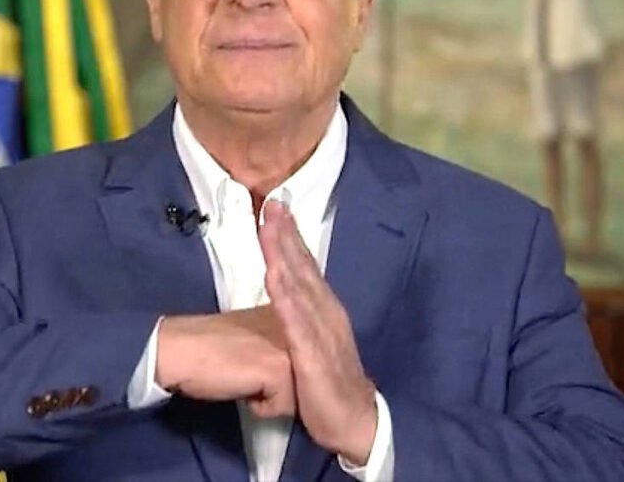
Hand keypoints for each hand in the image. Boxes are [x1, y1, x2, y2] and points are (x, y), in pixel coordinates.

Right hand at [156, 306, 295, 417]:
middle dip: (277, 387)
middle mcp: (298, 328)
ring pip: (296, 397)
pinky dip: (258, 407)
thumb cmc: (211, 348)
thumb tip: (292, 373)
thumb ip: (277, 345)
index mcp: (291, 316)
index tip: (250, 360)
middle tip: (246, 369)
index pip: (305, 363)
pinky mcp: (280, 370)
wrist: (180, 349)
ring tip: (243, 376)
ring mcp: (292, 348)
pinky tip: (240, 386)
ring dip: (268, 397)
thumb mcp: (255, 339)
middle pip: (305, 382)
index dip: (277, 373)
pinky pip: (281, 408)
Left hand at [259, 201, 376, 464]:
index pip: (305, 265)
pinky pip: (297, 323)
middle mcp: (326, 312)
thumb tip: (282, 294)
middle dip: (285, 234)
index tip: (275, 207)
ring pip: (299, 286)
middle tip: (271, 203)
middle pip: (302, 266)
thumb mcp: (314, 341)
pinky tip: (274, 278)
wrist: (354, 420)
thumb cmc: (329, 381)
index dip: (289, 236)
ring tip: (269, 230)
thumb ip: (298, 317)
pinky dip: (286, 297)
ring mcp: (321, 331)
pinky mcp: (313, 355)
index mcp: (324, 308)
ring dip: (283, 256)